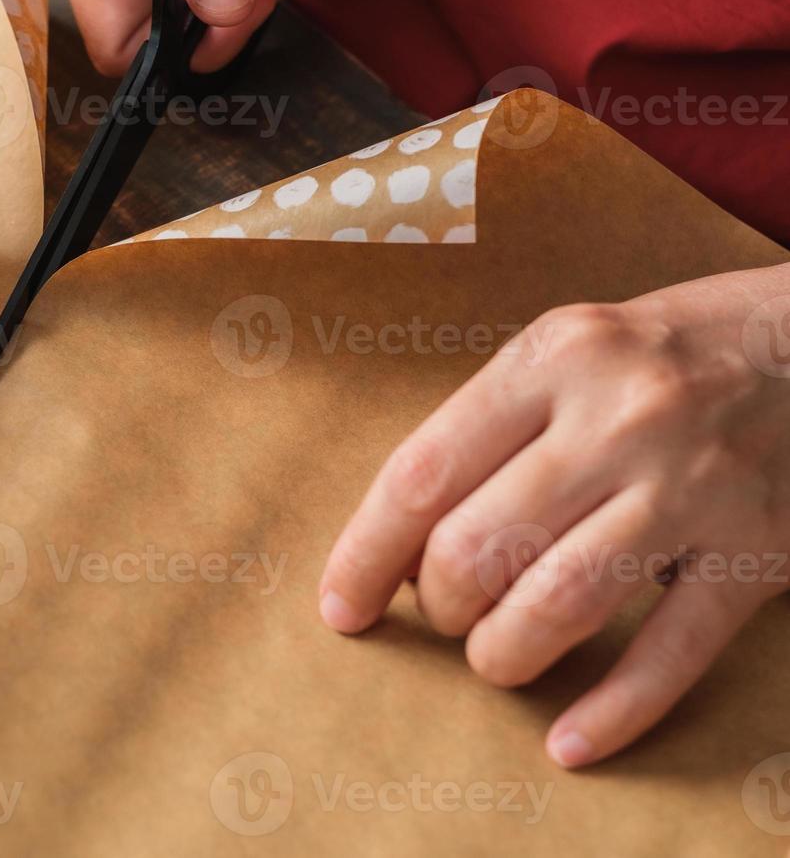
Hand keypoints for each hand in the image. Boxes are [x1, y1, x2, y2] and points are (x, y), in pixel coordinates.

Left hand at [318, 263, 789, 766]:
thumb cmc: (662, 353)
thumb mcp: (567, 350)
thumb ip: (490, 431)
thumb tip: (408, 545)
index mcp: (554, 359)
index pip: (423, 475)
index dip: (368, 554)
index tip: (342, 605)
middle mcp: (620, 418)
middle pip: (479, 548)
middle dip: (442, 605)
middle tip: (448, 611)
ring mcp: (694, 488)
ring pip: (559, 604)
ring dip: (503, 653)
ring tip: (495, 658)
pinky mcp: (756, 552)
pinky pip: (670, 652)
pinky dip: (614, 710)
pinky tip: (569, 741)